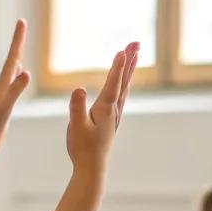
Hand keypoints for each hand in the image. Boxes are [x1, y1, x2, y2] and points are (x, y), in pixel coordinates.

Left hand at [0, 19, 31, 153]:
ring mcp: (2, 96)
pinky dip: (16, 79)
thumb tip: (26, 72)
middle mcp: (2, 87)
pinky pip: (12, 87)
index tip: (22, 21)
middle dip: (18, 44)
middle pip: (12, 60)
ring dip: (16, 62)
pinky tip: (18, 78)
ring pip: (11, 74)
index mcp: (3, 84)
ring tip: (19, 53)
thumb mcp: (5, 106)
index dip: (18, 39)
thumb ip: (15, 90)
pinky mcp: (3, 106)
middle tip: (21, 27)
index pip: (13, 57)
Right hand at [66, 41, 137, 173]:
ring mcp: (114, 114)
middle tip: (136, 42)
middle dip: (129, 60)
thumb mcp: (75, 126)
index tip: (123, 50)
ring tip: (134, 53)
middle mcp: (114, 109)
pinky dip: (124, 81)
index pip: (113, 83)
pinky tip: (125, 79)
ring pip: (124, 86)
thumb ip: (77, 107)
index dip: (118, 66)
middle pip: (124, 80)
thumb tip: (79, 89)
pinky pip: (121, 94)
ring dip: (129, 68)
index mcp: (105, 109)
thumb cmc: (81, 147)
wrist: (91, 167)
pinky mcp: (111, 119)